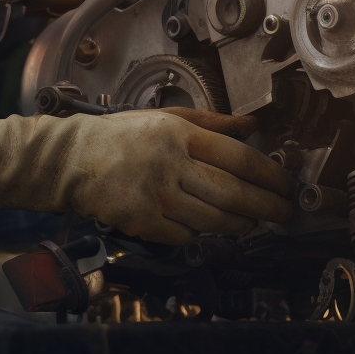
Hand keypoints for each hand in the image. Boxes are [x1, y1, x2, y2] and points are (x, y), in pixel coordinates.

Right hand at [0, 109, 293, 244]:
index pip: (238, 157)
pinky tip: (209, 227)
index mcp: (178, 133)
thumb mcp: (165, 117)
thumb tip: (252, 126)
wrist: (70, 160)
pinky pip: (186, 236)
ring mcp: (155, 196)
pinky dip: (201, 234)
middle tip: (284, 212)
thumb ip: (212, 122)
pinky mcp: (143, 222)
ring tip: (253, 223)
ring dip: (240, 225)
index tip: (284, 184)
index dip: (269, 175)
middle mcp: (169, 164)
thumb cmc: (118, 136)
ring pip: (214, 219)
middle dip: (266, 207)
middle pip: (232, 193)